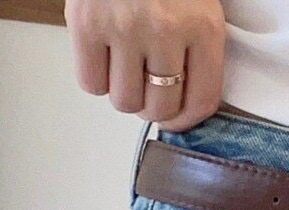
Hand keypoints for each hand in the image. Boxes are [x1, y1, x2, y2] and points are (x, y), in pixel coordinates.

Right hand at [64, 0, 225, 131]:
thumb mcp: (197, 2)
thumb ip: (196, 46)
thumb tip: (184, 102)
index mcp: (202, 26)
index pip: (202, 101)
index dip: (187, 119)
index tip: (178, 115)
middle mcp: (165, 30)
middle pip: (160, 108)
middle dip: (153, 105)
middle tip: (146, 85)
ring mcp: (124, 28)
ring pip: (124, 101)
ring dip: (123, 92)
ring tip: (124, 66)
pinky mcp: (86, 23)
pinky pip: (90, 83)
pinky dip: (95, 77)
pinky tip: (102, 56)